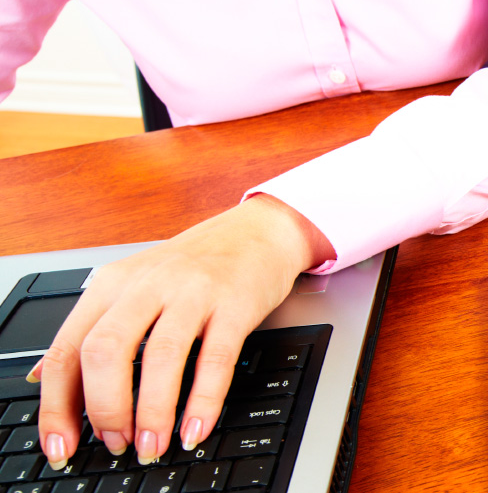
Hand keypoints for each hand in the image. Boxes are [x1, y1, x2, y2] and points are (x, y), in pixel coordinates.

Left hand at [31, 194, 332, 469]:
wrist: (257, 232)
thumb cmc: (194, 265)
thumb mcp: (132, 286)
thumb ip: (91, 328)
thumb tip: (42, 377)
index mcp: (112, 285)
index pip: (67, 349)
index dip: (58, 404)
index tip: (62, 444)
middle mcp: (146, 285)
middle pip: (106, 350)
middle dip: (106, 408)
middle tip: (117, 442)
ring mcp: (192, 292)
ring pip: (160, 356)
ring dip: (153, 412)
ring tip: (153, 445)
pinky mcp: (234, 303)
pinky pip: (216, 358)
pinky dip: (203, 400)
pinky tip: (196, 427)